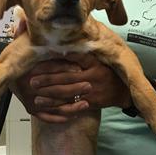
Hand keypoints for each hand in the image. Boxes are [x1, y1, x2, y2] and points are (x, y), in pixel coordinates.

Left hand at [14, 51, 131, 122]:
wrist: (124, 91)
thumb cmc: (107, 73)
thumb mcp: (98, 59)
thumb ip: (81, 53)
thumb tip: (62, 45)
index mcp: (92, 63)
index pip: (71, 60)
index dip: (54, 61)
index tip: (39, 62)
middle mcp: (91, 76)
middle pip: (66, 77)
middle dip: (47, 79)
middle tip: (32, 80)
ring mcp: (91, 91)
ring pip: (67, 93)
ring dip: (50, 95)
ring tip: (35, 95)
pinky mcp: (91, 104)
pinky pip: (74, 107)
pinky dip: (60, 108)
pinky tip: (49, 108)